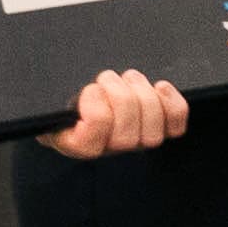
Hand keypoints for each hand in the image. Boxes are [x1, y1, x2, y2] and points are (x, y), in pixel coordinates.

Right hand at [48, 68, 190, 158]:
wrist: (85, 109)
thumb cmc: (67, 106)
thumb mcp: (52, 106)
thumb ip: (53, 108)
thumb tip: (63, 105)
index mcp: (77, 145)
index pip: (95, 135)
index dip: (96, 105)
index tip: (90, 89)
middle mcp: (109, 149)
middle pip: (127, 135)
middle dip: (121, 95)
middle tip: (110, 77)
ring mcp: (136, 142)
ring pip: (153, 129)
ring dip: (144, 94)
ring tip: (130, 78)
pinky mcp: (159, 131)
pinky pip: (175, 126)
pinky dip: (172, 104)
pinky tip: (160, 87)